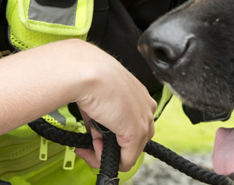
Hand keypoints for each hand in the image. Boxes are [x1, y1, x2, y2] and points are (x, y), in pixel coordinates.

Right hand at [69, 42, 156, 170]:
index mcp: (138, 94)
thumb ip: (103, 116)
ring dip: (107, 153)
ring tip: (90, 144)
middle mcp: (145, 106)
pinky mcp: (136, 131)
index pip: (131, 122)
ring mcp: (143, 119)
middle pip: (134, 138)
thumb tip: (98, 132)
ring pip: (131, 151)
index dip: (110, 133)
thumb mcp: (98, 96)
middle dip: (110, 145)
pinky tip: (94, 152)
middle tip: (91, 142)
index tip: (94, 134)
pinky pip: (127, 160)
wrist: (88, 71)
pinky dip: (109, 161)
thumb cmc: (89, 75)